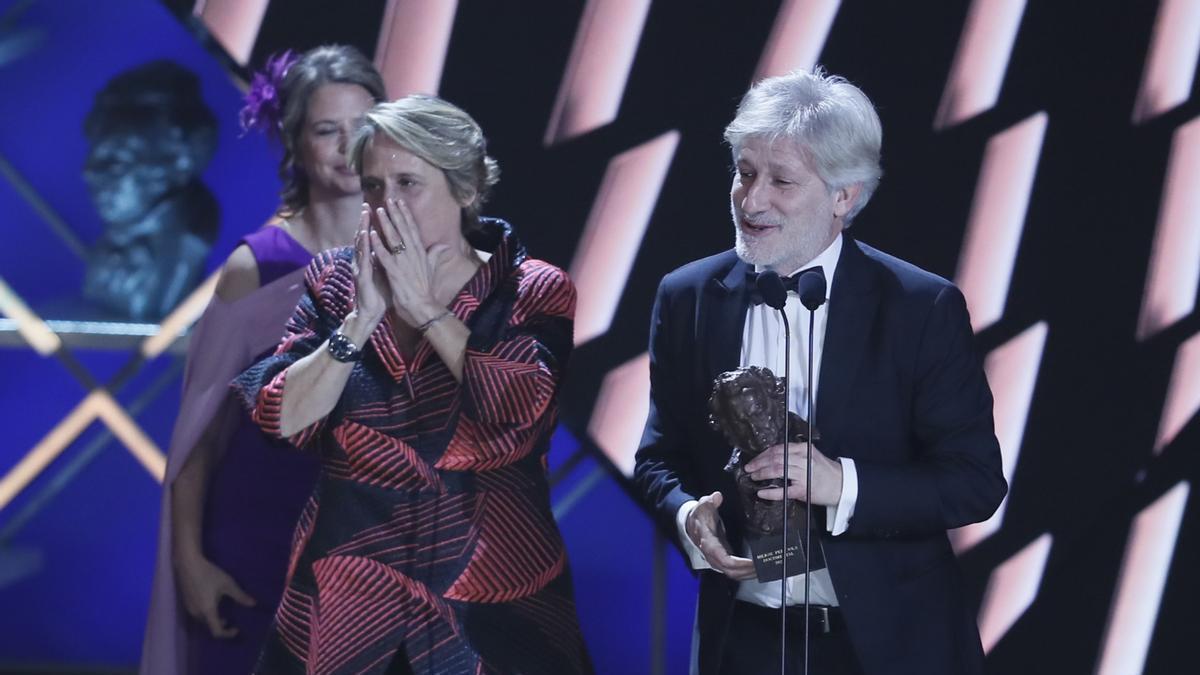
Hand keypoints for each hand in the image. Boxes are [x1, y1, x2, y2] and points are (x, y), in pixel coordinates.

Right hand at [175, 554, 255, 638]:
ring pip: (202, 621)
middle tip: (230, 619)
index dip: (227, 634)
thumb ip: (240, 596)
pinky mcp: (186, 603)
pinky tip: (211, 603)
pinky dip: (206, 614)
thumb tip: (253, 604)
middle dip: (220, 626)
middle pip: (209, 627)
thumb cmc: (209, 574)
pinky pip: (197, 614)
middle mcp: (196, 613)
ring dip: (212, 619)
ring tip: (221, 611)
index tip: (236, 629)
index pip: (217, 632)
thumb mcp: (228, 584)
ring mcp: (189, 608)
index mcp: (207, 611)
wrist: (188, 564)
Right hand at [351, 205, 388, 325]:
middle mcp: (364, 261)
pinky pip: (363, 258)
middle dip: (365, 221)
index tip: (380, 209)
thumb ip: (391, 260)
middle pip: (364, 237)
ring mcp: (361, 267)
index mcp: (372, 259)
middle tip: (367, 204)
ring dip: (362, 228)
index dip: (375, 224)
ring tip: (365, 213)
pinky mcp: (361, 275)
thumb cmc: (380, 294)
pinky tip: (364, 235)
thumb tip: (397, 249)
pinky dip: (363, 246)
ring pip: (361, 244)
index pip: (372, 238)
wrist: (372, 313)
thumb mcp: (389, 273)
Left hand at [370, 198, 450, 326]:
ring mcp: (403, 262)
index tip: (400, 202)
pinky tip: (371, 234)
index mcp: (420, 252)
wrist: (423, 307)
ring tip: (379, 211)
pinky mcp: (395, 272)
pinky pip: (384, 255)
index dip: (406, 215)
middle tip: (388, 199)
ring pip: (393, 239)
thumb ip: (435, 254)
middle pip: (403, 229)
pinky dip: (378, 244)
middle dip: (395, 214)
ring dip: (386, 224)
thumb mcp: (431, 269)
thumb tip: (444, 245)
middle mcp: (413, 254)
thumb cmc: (425, 289)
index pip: (412, 229)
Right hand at [685, 492, 756, 579]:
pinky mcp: (721, 561)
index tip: (752, 562)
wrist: (691, 524)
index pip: (723, 559)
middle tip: (763, 565)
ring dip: (748, 573)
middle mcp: (712, 555)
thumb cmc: (699, 517)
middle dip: (748, 570)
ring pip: (733, 573)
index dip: (739, 563)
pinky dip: (744, 572)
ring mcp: (716, 560)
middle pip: (731, 570)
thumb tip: (717, 497)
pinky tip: (755, 569)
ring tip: (763, 568)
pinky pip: (733, 572)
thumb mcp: (704, 505)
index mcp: (709, 543)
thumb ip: (710, 501)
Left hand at [744, 442, 842, 505]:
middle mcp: (803, 459)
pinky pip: (783, 490)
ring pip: (778, 470)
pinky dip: (771, 491)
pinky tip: (762, 492)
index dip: (763, 454)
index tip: (754, 459)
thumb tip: (771, 457)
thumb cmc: (825, 471)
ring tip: (753, 477)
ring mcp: (803, 474)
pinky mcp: (804, 489)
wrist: (842, 485)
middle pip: (775, 458)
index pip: (778, 449)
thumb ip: (794, 454)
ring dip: (762, 474)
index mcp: (803, 448)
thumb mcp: (811, 455)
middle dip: (759, 463)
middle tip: (749, 468)